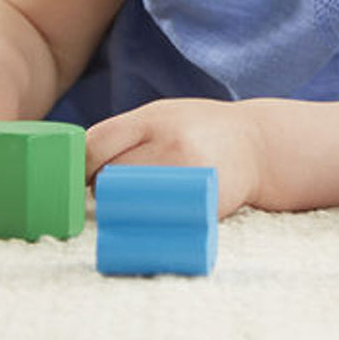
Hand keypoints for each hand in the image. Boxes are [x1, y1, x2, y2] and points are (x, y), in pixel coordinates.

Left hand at [86, 98, 264, 218]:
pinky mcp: (202, 203)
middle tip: (110, 194)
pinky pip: (161, 222)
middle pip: (110, 177)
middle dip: (103, 189)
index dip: (82, 167)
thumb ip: (128, 132)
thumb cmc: (201, 129)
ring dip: (123, 209)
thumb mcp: (165, 114)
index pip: (96, 144)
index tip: (83, 178)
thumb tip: (80, 162)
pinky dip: (151, 225)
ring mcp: (187, 175)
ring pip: (132, 203)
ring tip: (132, 206)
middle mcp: (169, 143)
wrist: (258, 144)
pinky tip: (154, 219)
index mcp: (153, 118)